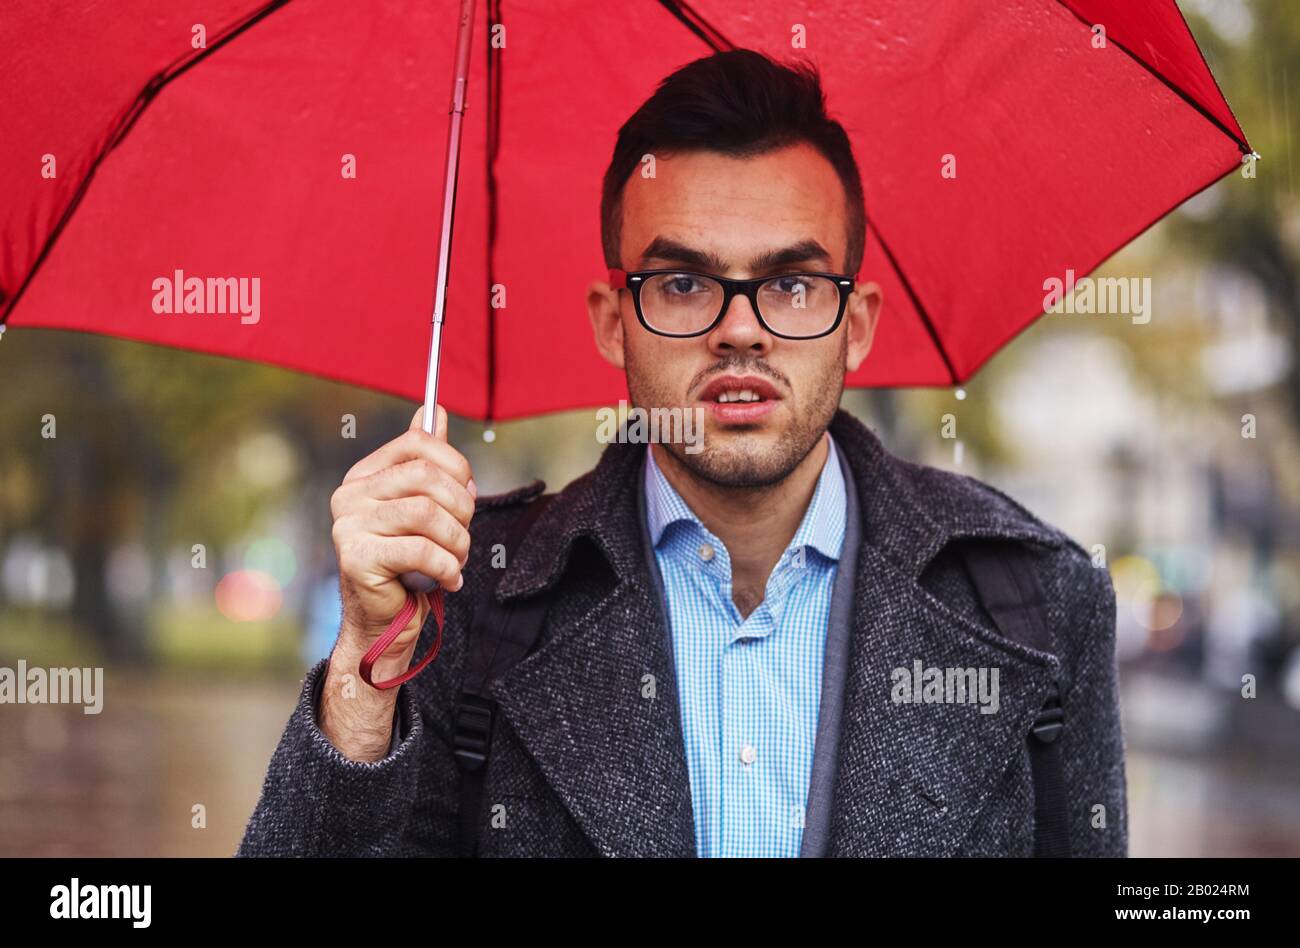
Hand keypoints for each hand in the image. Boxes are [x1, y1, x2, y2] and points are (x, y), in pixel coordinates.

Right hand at [330, 403, 475, 667]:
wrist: (385, 623)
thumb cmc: (409, 564)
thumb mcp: (422, 508)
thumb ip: (425, 461)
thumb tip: (433, 408)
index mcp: (365, 476)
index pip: (417, 444)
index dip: (456, 465)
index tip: (468, 493)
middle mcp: (350, 495)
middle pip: (426, 477)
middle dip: (461, 507)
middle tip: (465, 534)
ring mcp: (349, 526)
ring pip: (428, 514)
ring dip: (458, 541)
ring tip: (457, 560)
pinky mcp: (357, 558)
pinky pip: (422, 550)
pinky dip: (448, 567)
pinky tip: (449, 580)